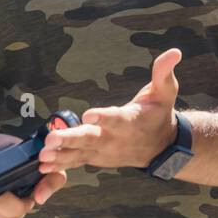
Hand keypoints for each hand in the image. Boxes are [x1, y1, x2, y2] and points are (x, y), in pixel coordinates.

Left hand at [38, 49, 182, 172]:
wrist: (160, 147)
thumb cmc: (159, 113)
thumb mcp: (165, 91)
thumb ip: (164, 72)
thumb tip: (174, 52)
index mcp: (130, 121)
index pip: (116, 119)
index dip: (103, 117)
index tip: (89, 115)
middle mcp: (116, 138)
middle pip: (91, 139)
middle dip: (71, 139)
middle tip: (51, 140)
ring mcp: (104, 151)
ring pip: (80, 153)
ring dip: (60, 154)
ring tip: (42, 156)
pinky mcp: (96, 157)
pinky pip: (77, 162)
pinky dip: (61, 164)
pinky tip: (42, 166)